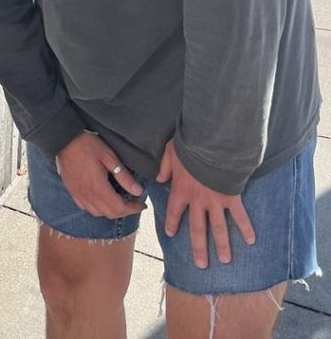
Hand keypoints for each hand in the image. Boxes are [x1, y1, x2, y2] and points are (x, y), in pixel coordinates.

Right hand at [55, 132, 145, 218]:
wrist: (62, 139)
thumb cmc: (86, 145)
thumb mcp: (109, 156)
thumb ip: (124, 176)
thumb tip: (138, 191)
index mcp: (99, 188)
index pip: (120, 208)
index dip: (133, 208)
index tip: (141, 204)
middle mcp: (88, 196)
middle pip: (110, 214)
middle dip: (125, 211)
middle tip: (133, 202)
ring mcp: (78, 195)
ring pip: (98, 213)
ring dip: (111, 211)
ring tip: (118, 201)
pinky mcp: (72, 191)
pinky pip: (86, 207)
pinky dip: (97, 208)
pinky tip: (100, 199)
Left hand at [157, 141, 254, 267]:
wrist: (210, 145)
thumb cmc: (189, 146)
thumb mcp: (169, 152)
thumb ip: (164, 167)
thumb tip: (159, 179)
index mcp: (181, 190)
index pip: (174, 211)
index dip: (173, 223)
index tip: (172, 234)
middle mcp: (198, 201)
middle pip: (198, 229)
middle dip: (199, 248)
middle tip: (201, 265)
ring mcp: (215, 201)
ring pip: (219, 228)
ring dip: (222, 245)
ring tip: (224, 260)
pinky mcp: (232, 198)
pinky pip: (240, 216)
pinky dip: (246, 228)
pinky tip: (251, 241)